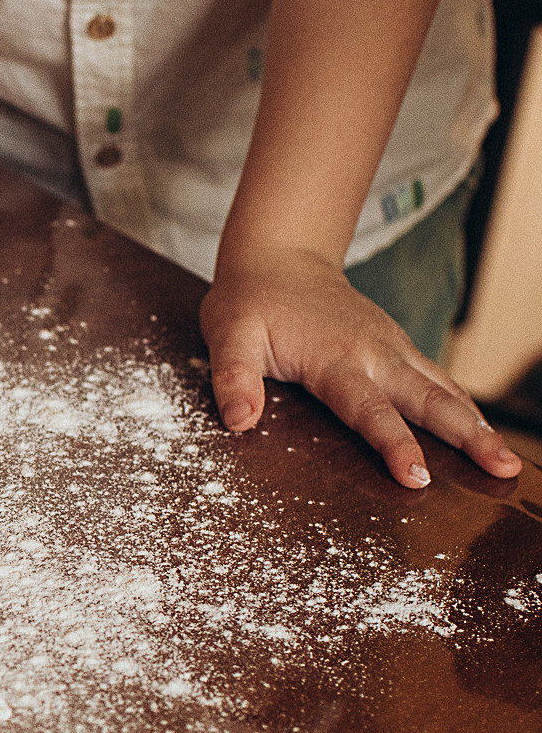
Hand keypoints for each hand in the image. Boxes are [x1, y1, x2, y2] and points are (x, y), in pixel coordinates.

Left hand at [200, 250, 521, 485]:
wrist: (278, 256)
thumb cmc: (250, 300)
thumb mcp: (227, 336)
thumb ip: (233, 378)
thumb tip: (239, 420)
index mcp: (333, 358)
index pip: (369, 409)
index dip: (395, 444)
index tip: (417, 477)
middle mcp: (374, 353)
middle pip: (428, 400)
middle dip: (468, 437)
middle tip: (503, 470)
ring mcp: (392, 346)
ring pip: (443, 389)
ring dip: (477, 425)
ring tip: (506, 461)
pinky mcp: (398, 345)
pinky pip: (438, 378)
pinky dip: (464, 405)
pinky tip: (482, 432)